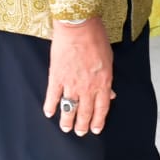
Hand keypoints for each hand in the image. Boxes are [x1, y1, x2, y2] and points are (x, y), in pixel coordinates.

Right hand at [43, 17, 115, 135]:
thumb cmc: (96, 39)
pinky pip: (53, 96)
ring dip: (67, 121)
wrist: (78, 27)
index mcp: (103, 82)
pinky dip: (51, 106)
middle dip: (82, 125)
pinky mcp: (56, 77)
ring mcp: (71, 83)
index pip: (102, 107)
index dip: (98, 120)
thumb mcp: (109, 60)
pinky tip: (49, 113)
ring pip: (69, 108)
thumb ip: (108, 79)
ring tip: (65, 128)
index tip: (95, 130)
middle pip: (85, 111)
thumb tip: (111, 94)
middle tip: (80, 133)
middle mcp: (88, 87)